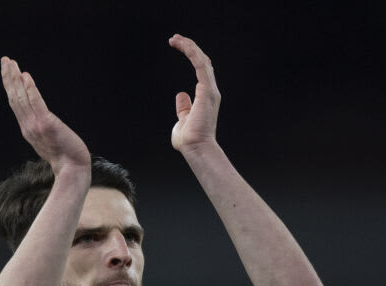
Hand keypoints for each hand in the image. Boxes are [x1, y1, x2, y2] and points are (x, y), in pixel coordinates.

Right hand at [1, 57, 90, 174]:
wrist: (72, 169)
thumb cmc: (64, 156)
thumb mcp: (47, 139)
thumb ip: (40, 126)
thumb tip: (39, 115)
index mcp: (27, 129)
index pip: (15, 103)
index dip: (10, 86)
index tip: (8, 70)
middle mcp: (28, 126)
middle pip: (14, 98)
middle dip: (8, 78)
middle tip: (5, 60)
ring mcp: (35, 126)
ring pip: (21, 98)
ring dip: (15, 79)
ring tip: (11, 63)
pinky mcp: (47, 125)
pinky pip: (36, 104)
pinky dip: (30, 89)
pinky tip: (26, 77)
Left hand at [168, 34, 220, 153]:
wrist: (196, 148)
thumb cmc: (189, 140)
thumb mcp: (183, 120)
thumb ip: (183, 108)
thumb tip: (181, 95)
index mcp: (206, 96)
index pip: (201, 70)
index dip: (192, 55)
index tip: (179, 46)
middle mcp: (210, 91)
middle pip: (202, 62)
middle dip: (190, 47)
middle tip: (175, 38)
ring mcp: (210, 91)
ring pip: (202, 60)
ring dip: (189, 46)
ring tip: (175, 38)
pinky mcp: (207, 91)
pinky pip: (201, 65)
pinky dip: (193, 53)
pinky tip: (183, 44)